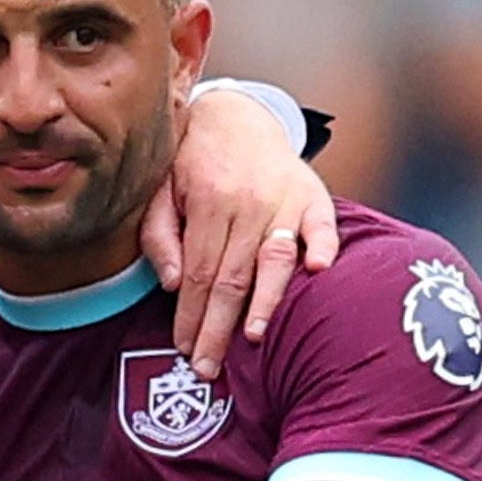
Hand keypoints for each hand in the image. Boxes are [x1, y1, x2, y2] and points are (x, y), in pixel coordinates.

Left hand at [147, 87, 339, 379]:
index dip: (190, 315)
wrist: (237, 113)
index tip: (184, 348)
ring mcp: (283, 199)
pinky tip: (318, 272)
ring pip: (273, 260)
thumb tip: (170, 282)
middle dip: (218, 327)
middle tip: (208, 367)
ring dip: (265, 302)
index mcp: (207, 201)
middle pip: (232, 277)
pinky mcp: (313, 196)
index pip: (197, 273)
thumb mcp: (160, 188)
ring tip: (253, 338)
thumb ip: (159, 234)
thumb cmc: (194, 159)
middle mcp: (247, 202)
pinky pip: (322, 224)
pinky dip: (323, 246)